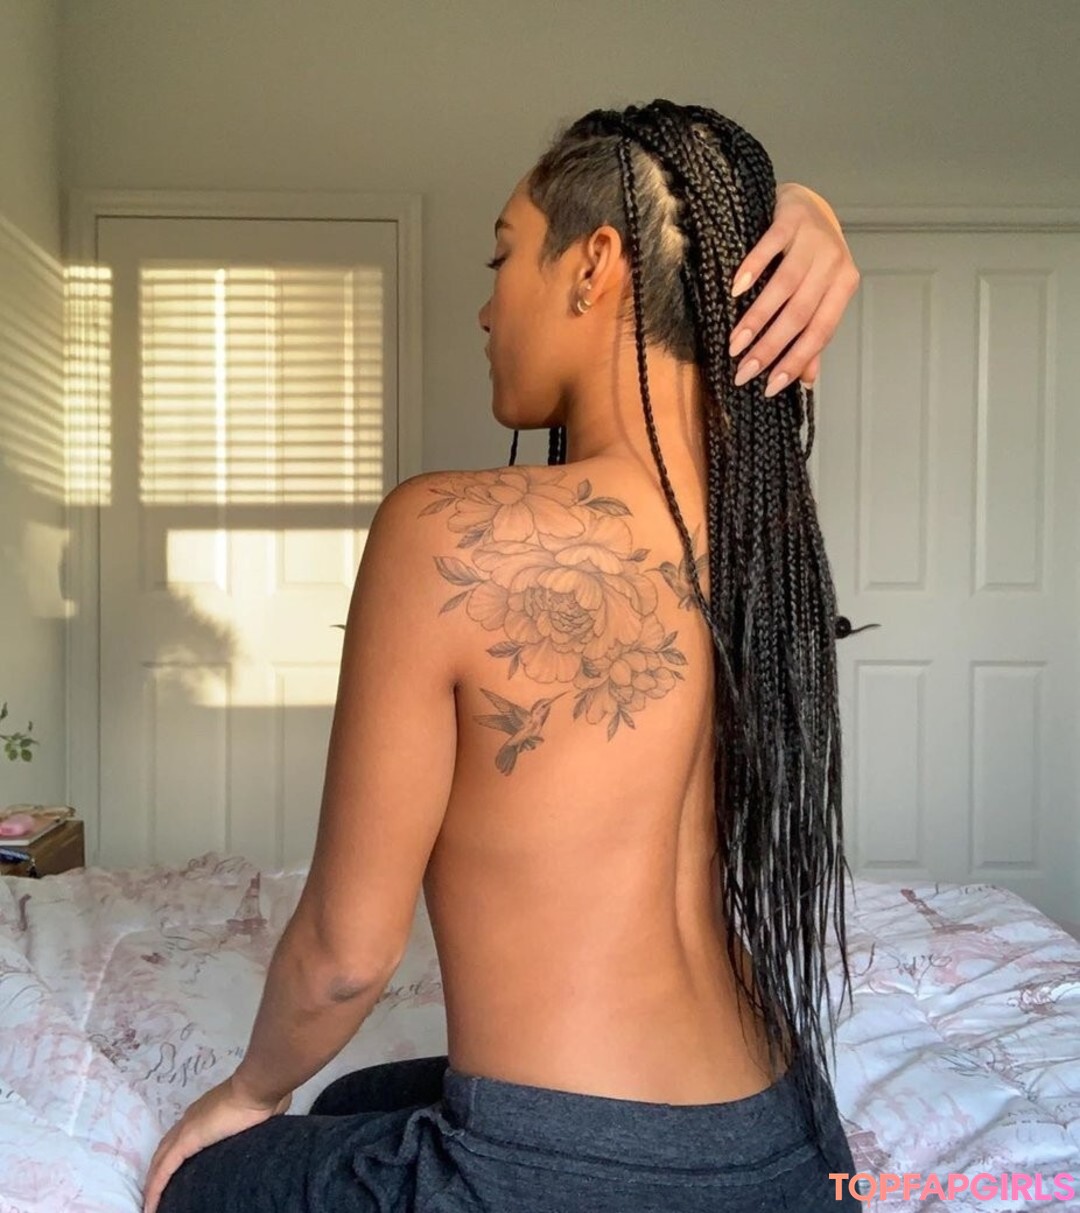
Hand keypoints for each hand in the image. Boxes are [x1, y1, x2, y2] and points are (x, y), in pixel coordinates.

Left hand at [141, 1074, 291, 1212]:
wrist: (258, 1087)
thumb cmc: (262, 1096)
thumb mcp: (259, 1112)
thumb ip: (255, 1121)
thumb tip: (266, 1124)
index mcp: (206, 1112)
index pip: (182, 1135)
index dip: (173, 1152)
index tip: (172, 1170)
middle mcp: (191, 1118)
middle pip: (164, 1148)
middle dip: (157, 1169)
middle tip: (155, 1192)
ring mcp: (186, 1129)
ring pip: (160, 1160)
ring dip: (153, 1181)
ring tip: (150, 1204)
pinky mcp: (186, 1141)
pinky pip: (164, 1169)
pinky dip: (155, 1187)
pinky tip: (151, 1205)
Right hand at [728, 182, 859, 394]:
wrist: (807, 202)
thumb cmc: (810, 257)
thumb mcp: (818, 293)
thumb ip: (812, 334)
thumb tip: (806, 381)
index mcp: (844, 286)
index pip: (820, 332)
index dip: (795, 361)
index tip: (768, 387)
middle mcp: (834, 263)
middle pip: (801, 314)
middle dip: (770, 347)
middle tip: (743, 371)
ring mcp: (814, 239)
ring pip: (786, 286)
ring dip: (758, 318)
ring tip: (735, 344)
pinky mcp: (791, 218)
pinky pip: (772, 246)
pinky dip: (753, 269)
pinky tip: (735, 291)